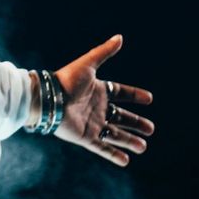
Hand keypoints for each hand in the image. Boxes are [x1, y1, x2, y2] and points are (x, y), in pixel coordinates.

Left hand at [51, 34, 154, 166]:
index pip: (120, 92)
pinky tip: (126, 161)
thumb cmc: (66, 81)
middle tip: (151, 129)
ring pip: (114, 134)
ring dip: (129, 141)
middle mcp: (96, 108)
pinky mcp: (84, 137)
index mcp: (97, 90)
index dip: (134, 95)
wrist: (47, 99)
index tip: (149, 98)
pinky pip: (102, 148)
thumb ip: (104, 52)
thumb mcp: (88, 65)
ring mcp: (91, 124)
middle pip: (120, 117)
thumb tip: (120, 37)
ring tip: (143, 147)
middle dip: (135, 123)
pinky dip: (113, 155)